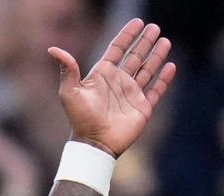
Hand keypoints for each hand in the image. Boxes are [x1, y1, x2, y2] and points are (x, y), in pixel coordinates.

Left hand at [47, 19, 176, 157]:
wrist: (94, 144)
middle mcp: (119, 82)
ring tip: (165, 40)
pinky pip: (156, 90)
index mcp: (103, 75)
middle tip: (155, 27)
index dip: (127, 35)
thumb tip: (53, 48)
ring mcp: (131, 94)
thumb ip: (67, 69)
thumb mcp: (69, 92)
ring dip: (156, 56)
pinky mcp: (142, 108)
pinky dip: (164, 79)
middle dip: (145, 42)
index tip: (138, 22)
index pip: (117, 49)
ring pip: (147, 70)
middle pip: (135, 56)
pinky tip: (170, 66)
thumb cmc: (80, 119)